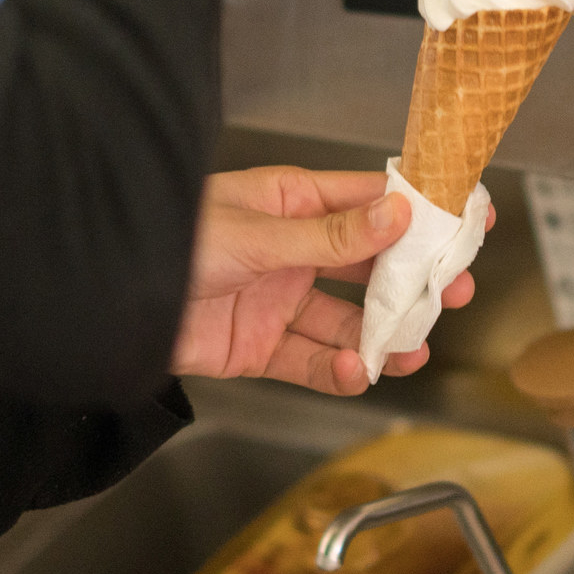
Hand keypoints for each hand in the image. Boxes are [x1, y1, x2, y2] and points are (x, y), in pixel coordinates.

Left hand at [173, 166, 494, 393]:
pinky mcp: (260, 347)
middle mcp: (292, 250)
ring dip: (382, 335)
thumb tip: (397, 215)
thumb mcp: (259, 234)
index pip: (371, 202)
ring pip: (347, 320)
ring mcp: (278, 300)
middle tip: (456, 290)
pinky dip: (339, 371)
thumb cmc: (168, 242)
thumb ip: (332, 235)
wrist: (105, 302)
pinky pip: (312, 361)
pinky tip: (359, 372)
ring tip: (413, 348)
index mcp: (292, 204)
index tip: (468, 217)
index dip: (422, 210)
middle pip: (369, 265)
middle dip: (414, 279)